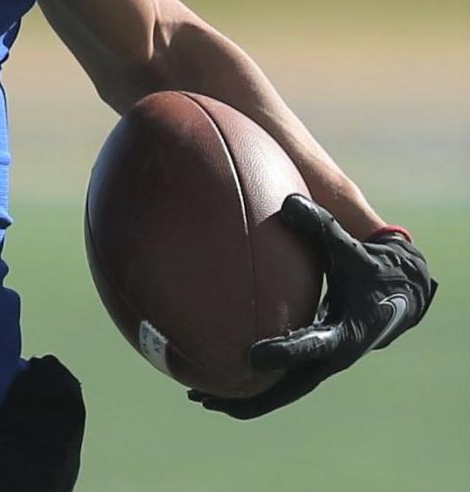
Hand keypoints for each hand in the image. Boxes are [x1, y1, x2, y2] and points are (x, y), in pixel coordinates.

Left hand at [189, 194, 436, 418]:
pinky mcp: (315, 357)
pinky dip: (252, 380)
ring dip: (244, 396)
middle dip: (249, 396)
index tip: (252, 357)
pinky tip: (216, 374)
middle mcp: (332, 355)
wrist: (402, 293)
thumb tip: (287, 201)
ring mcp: (323, 360)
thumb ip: (321, 225)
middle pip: (288, 386)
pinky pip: (282, 376)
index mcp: (346, 333)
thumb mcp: (352, 248)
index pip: (311, 347)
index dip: (284, 353)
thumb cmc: (373, 267)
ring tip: (197, 397)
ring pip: (281, 388)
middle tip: (206, 398)